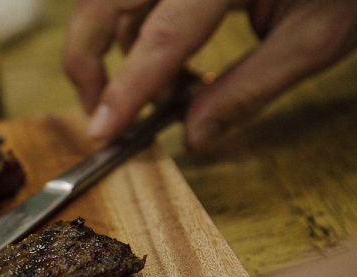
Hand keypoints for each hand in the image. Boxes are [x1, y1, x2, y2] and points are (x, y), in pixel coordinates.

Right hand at [62, 0, 356, 147]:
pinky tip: (170, 61)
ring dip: (114, 49)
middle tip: (100, 113)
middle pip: (101, 5)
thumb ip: (251, 88)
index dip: (124, 90)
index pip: (159, 37)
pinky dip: (136, 30)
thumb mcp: (318, 34)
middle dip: (87, 62)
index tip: (101, 130)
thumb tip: (194, 136)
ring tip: (161, 92)